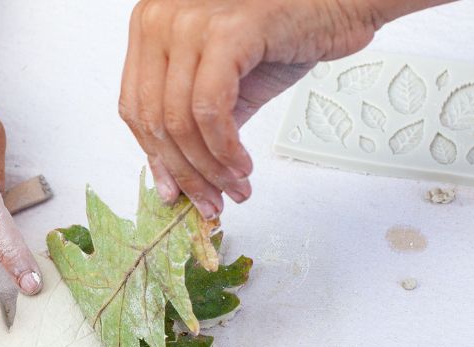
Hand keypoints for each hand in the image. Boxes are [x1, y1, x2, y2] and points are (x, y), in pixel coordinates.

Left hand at [119, 0, 387, 217]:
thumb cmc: (283, 33)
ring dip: (209, 168)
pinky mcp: (226, 32)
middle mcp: (160, 17)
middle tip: (209, 200)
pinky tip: (241, 165)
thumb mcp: (224, 83)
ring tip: (233, 187)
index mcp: (150, 26)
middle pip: (154, 119)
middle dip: (185, 173)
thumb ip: (194, 122)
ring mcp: (189, 21)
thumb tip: (177, 175)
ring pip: (181, 120)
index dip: (156, 158)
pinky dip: (225, 148)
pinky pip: (211, 110)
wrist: (338, 5)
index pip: (135, 107)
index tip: (174, 190)